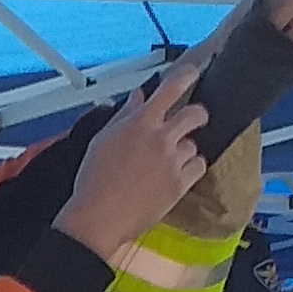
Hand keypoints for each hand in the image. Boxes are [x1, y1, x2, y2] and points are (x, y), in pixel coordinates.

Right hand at [55, 58, 210, 261]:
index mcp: (140, 123)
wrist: (99, 218)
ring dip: (185, 149)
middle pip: (195, 114)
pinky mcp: (179, 184)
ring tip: (167, 161)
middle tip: (191, 121)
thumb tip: (138, 98)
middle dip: (196, 115)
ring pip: (194, 145)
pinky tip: (176, 173)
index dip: (187, 76)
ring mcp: (172, 162)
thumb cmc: (94, 182)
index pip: (171, 89)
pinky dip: (191, 168)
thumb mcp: (102, 140)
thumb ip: (124, 115)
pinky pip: (198, 167)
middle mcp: (160, 139)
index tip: (194, 73)